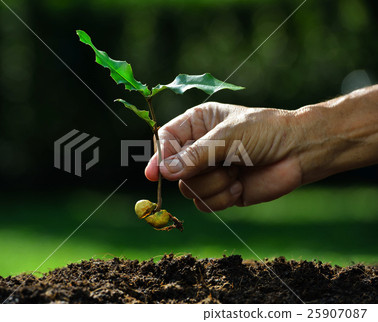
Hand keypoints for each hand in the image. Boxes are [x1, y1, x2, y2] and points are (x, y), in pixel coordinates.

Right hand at [145, 102, 302, 211]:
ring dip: (214, 185)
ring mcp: (210, 171)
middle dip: (198, 173)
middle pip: (175, 170)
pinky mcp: (221, 192)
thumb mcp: (227, 137)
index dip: (159, 157)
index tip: (154, 174)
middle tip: (223, 164)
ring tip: (236, 173)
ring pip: (189, 190)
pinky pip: (204, 204)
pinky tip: (239, 187)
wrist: (298, 153)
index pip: (166, 140)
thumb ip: (195, 155)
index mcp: (197, 124)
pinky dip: (222, 199)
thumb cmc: (265, 132)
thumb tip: (164, 171)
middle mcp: (199, 148)